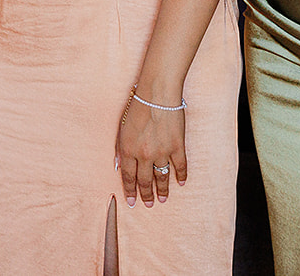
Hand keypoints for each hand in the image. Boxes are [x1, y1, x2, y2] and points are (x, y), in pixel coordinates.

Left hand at [116, 92, 186, 208]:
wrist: (157, 94)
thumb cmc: (137, 106)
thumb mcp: (122, 127)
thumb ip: (120, 148)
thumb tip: (118, 165)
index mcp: (128, 149)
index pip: (128, 176)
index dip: (130, 190)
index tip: (132, 202)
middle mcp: (144, 154)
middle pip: (145, 180)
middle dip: (146, 194)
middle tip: (149, 204)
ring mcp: (162, 152)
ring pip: (161, 177)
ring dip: (162, 190)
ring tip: (162, 199)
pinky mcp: (177, 147)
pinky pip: (180, 166)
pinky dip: (181, 176)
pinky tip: (181, 182)